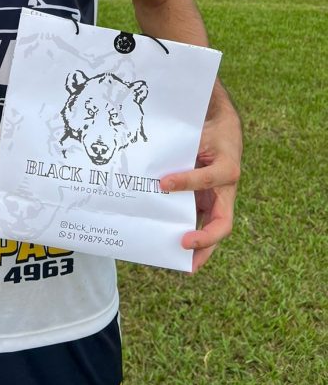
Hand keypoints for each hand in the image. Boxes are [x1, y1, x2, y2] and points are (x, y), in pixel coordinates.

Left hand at [160, 90, 241, 272]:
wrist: (220, 124)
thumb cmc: (210, 130)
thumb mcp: (199, 134)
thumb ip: (184, 148)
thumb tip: (158, 166)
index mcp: (226, 170)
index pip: (208, 179)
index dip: (187, 182)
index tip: (164, 184)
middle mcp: (223, 190)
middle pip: (220, 225)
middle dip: (204, 242)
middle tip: (183, 247)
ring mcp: (215, 198)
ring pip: (210, 229)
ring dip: (196, 246)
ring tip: (175, 260)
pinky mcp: (205, 200)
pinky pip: (197, 219)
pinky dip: (186, 231)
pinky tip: (167, 240)